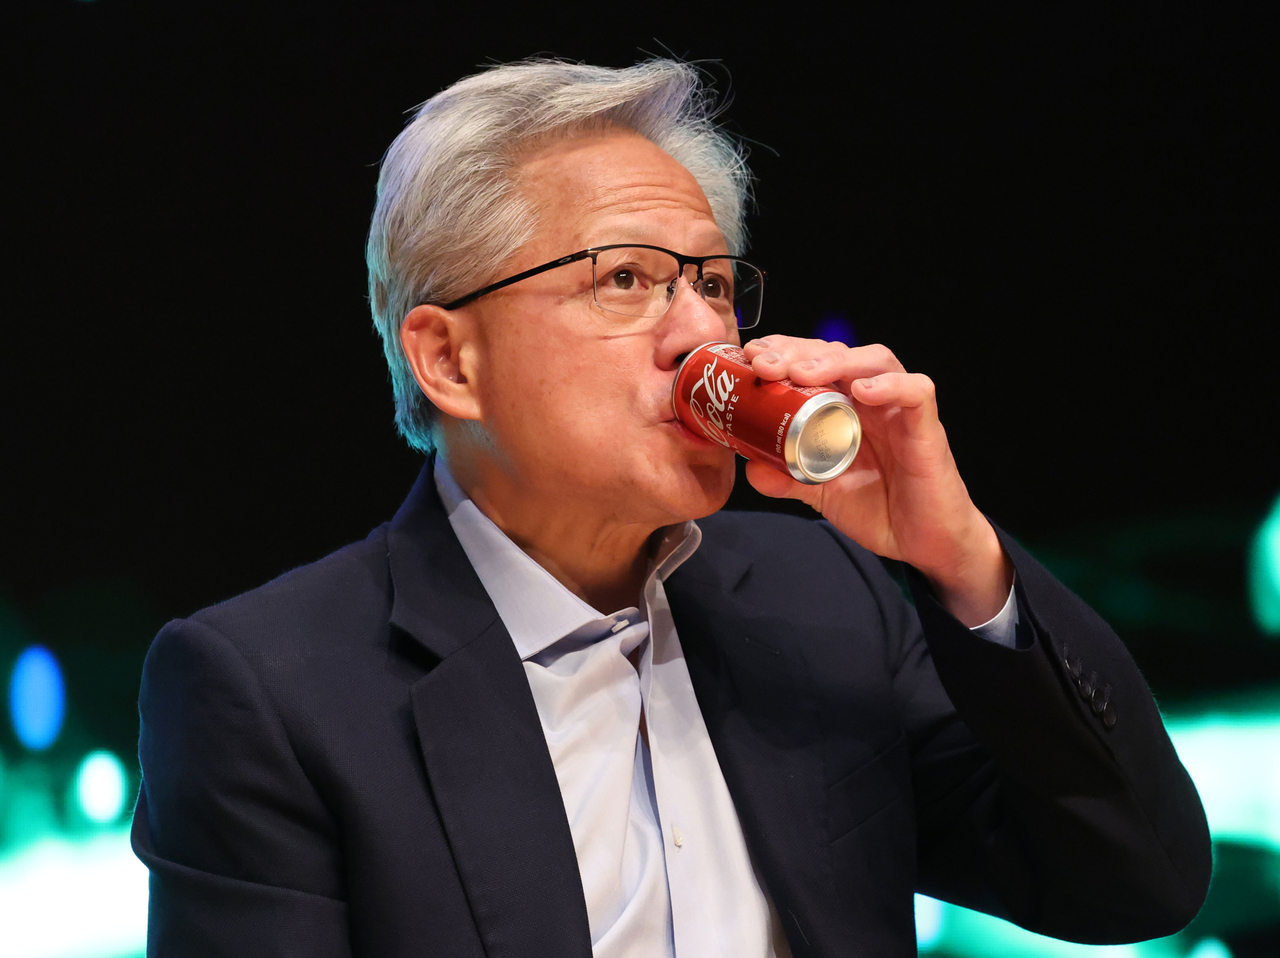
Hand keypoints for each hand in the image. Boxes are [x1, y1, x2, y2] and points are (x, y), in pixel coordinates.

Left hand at [740, 336, 1012, 626]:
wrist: (922, 543)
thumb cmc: (879, 507)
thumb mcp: (820, 491)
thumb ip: (788, 477)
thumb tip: (751, 468)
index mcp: (845, 405)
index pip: (814, 360)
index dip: (783, 350)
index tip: (752, 357)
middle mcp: (872, 399)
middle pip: (838, 352)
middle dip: (797, 351)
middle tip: (764, 363)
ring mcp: (900, 410)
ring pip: (875, 360)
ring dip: (834, 361)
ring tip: (800, 373)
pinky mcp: (928, 428)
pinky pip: (917, 392)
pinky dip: (891, 385)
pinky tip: (862, 391)